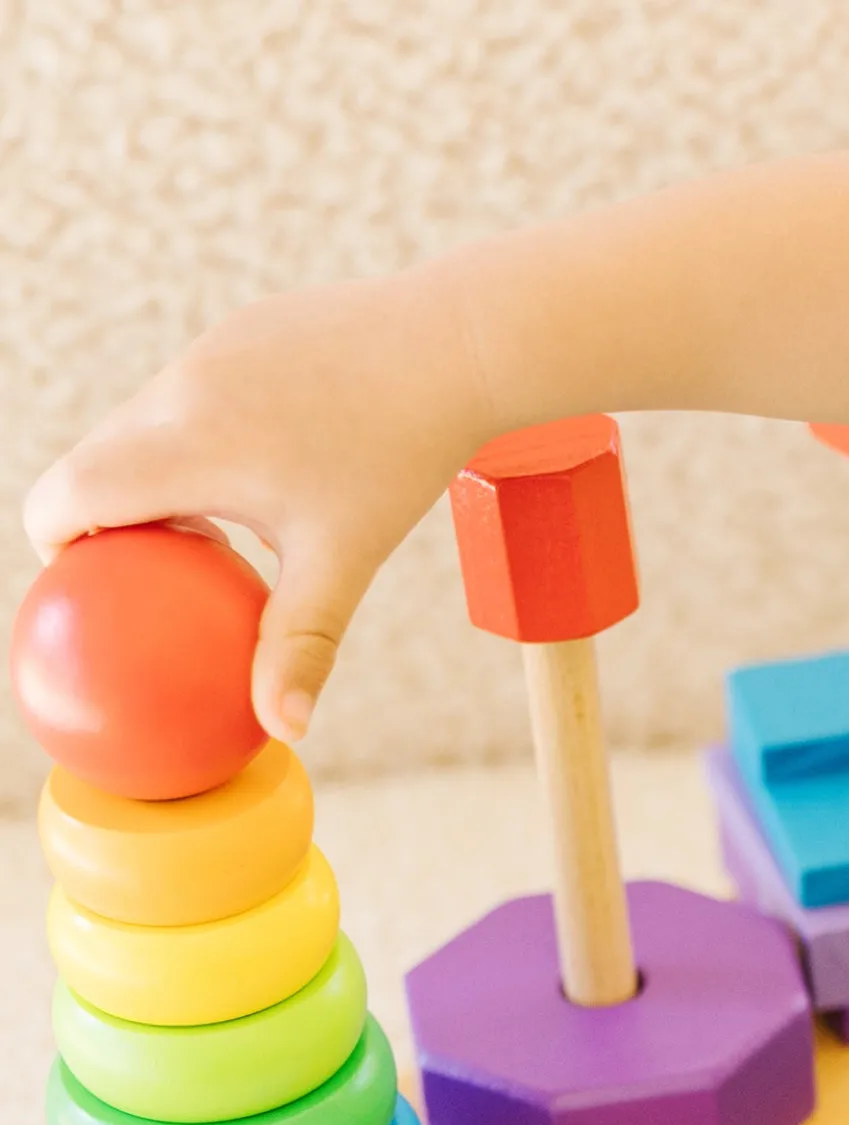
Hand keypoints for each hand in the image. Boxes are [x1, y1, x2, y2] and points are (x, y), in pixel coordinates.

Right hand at [23, 269, 490, 741]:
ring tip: (213, 538)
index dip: (56, 546)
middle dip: (107, 522)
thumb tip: (285, 729)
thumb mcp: (346, 558)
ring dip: (157, 479)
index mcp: (183, 445)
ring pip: (145, 424)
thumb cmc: (400, 456)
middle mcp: (178, 389)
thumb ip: (301, 642)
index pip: (66, 496)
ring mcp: (208, 351)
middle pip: (95, 461)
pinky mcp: (243, 331)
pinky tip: (269, 478)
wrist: (454, 343)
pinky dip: (203, 440)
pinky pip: (196, 395)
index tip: (91, 593)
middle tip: (149, 582)